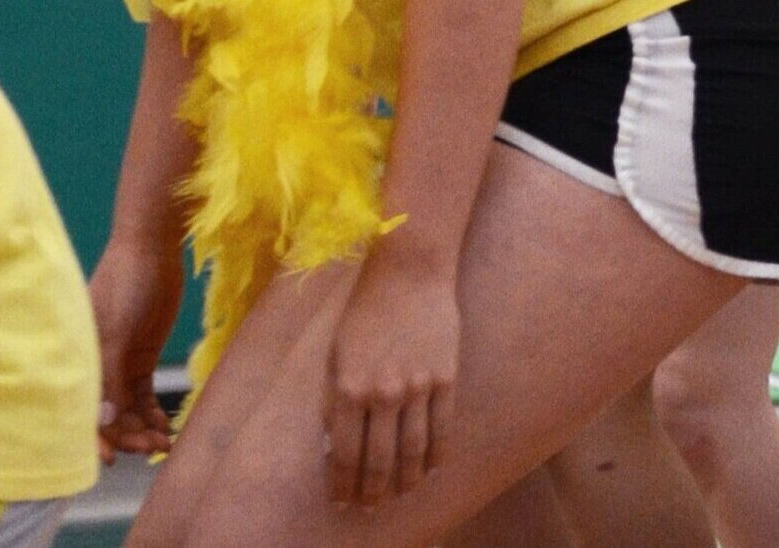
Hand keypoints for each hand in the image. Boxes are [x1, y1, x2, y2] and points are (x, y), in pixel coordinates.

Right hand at [91, 226, 184, 462]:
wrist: (152, 247)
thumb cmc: (126, 283)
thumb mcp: (117, 331)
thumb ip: (109, 375)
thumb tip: (104, 423)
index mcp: (79, 363)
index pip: (80, 411)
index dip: (92, 440)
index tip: (110, 461)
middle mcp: (95, 368)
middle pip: (106, 415)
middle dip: (125, 437)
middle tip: (151, 448)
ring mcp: (118, 364)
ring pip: (126, 409)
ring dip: (142, 428)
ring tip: (163, 442)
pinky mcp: (140, 357)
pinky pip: (143, 395)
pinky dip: (152, 412)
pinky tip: (165, 427)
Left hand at [325, 248, 459, 504]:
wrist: (410, 270)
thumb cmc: (365, 310)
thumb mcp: (335, 354)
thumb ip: (333, 401)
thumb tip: (334, 445)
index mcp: (348, 389)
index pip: (344, 456)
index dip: (343, 485)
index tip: (342, 503)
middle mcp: (383, 394)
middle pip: (378, 461)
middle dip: (373, 491)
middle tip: (371, 507)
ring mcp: (418, 386)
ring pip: (413, 450)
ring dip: (406, 480)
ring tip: (402, 493)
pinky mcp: (446, 376)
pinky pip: (443, 426)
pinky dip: (438, 453)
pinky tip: (433, 467)